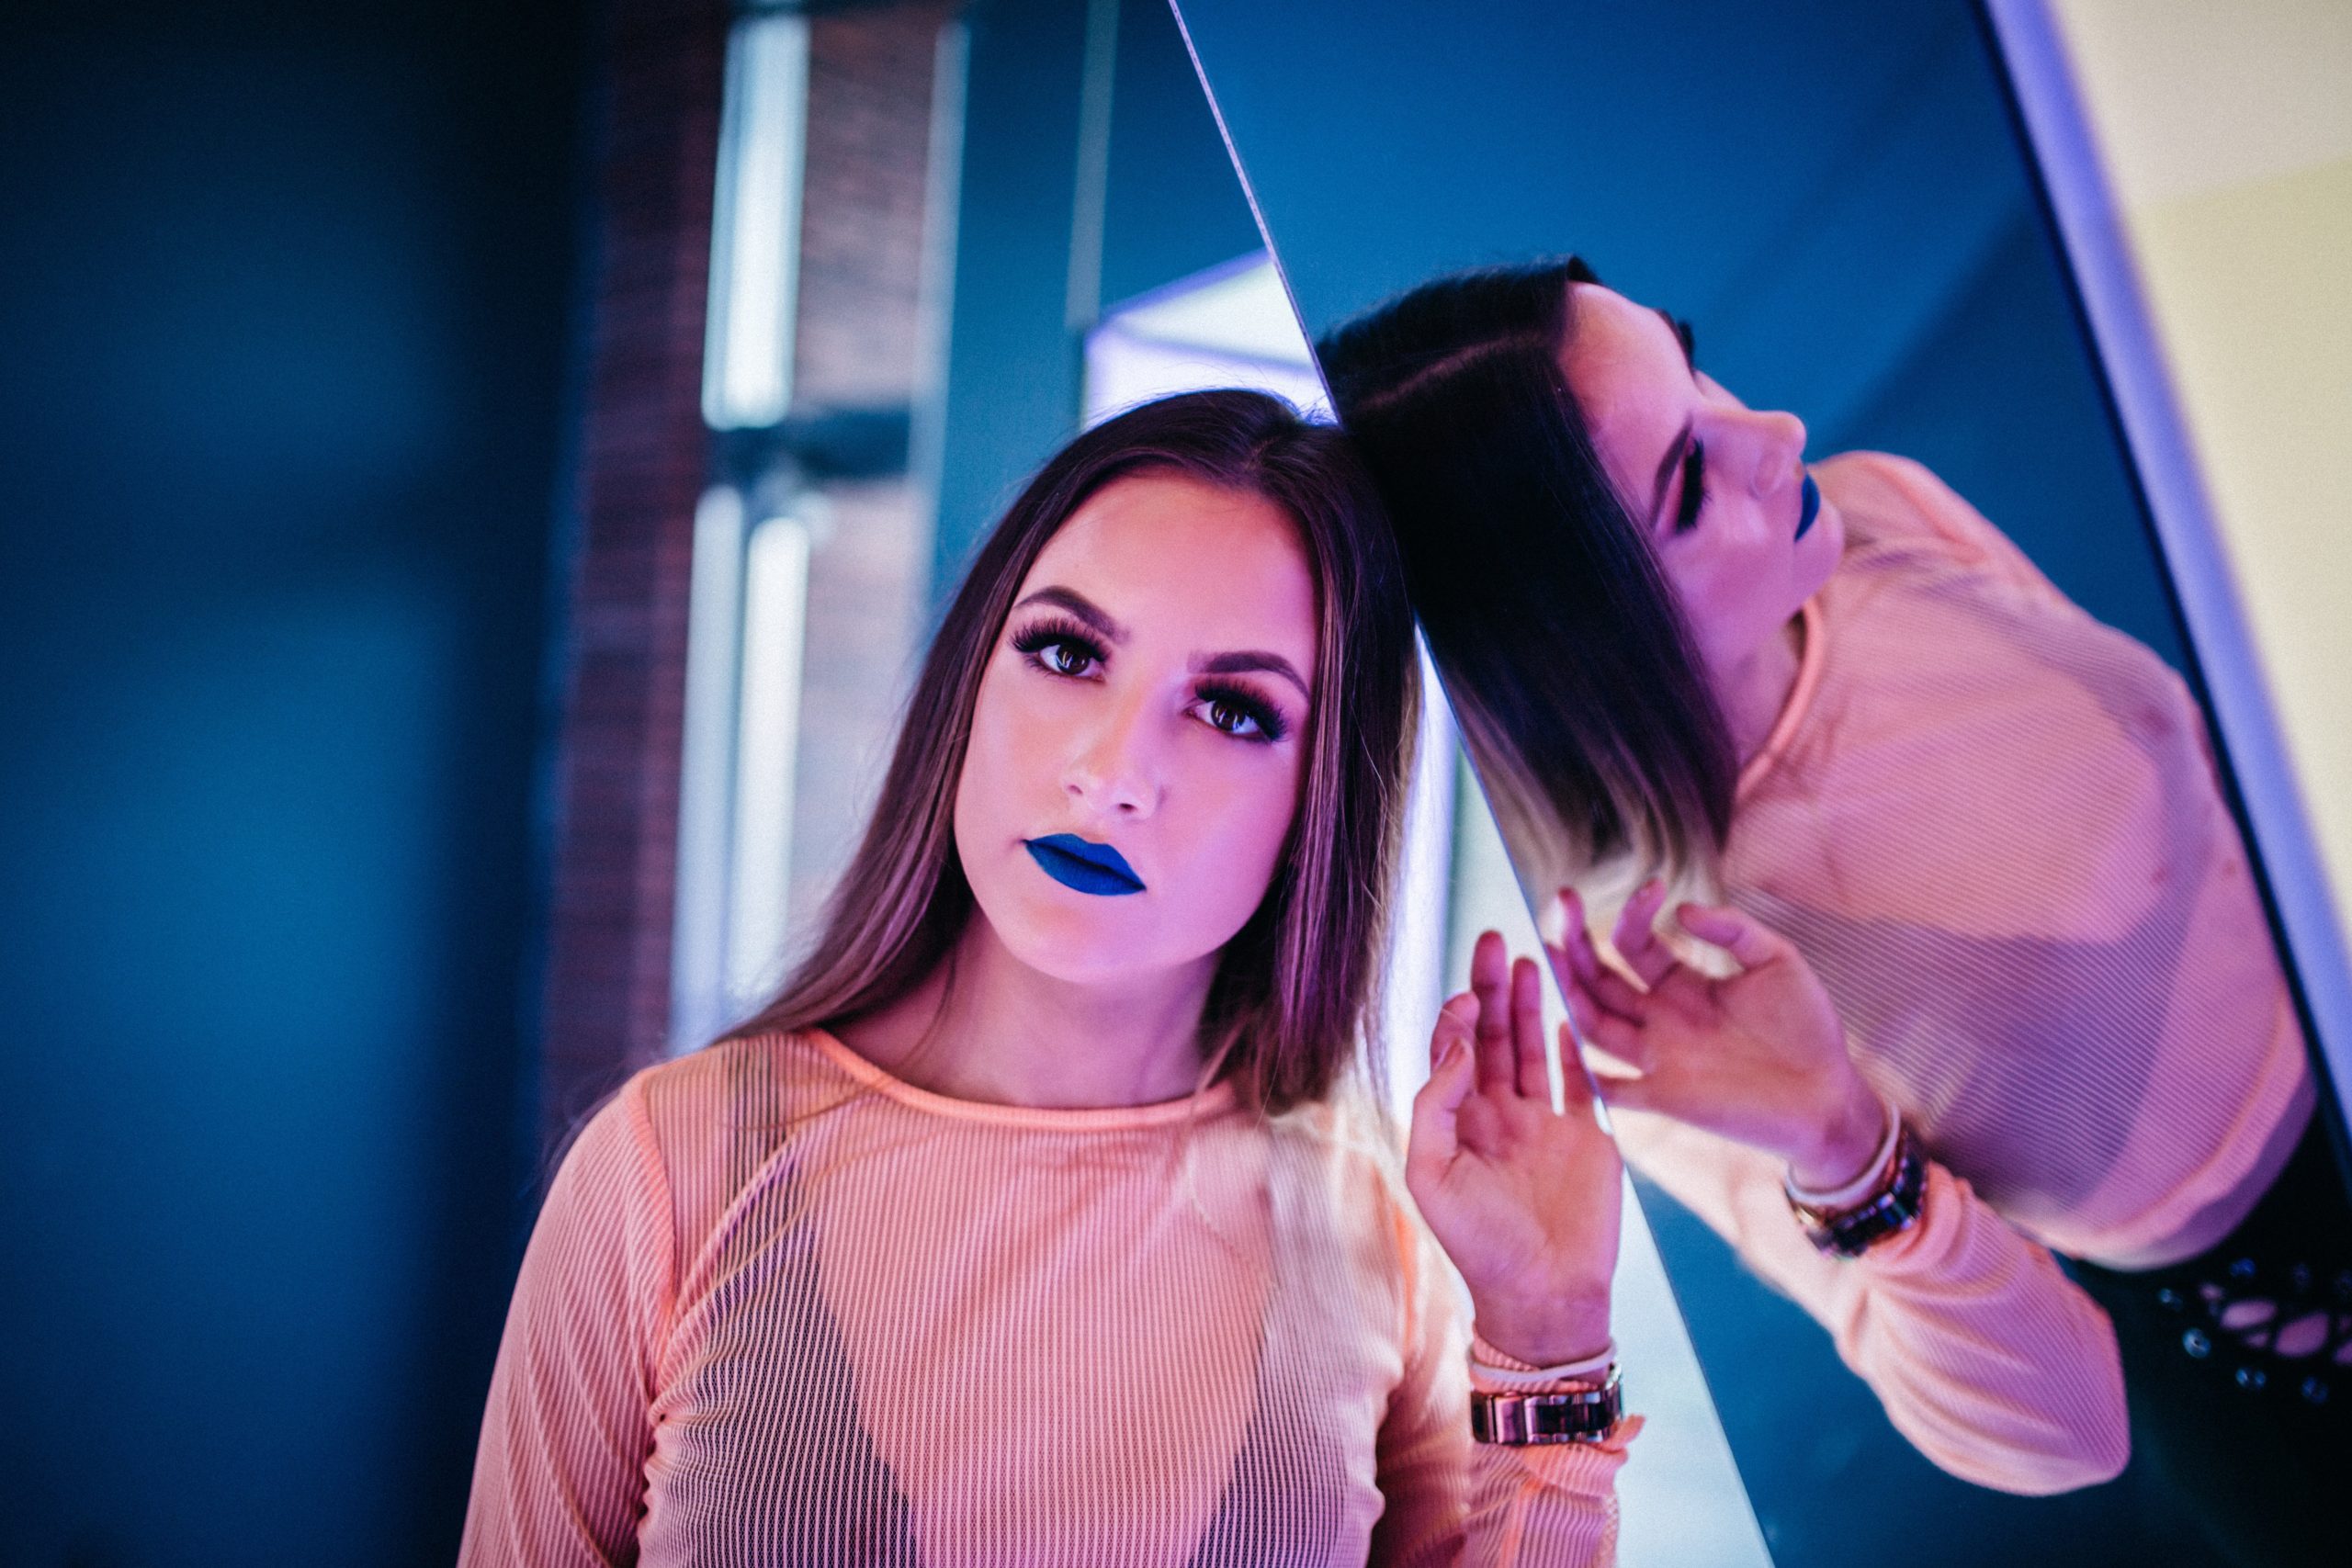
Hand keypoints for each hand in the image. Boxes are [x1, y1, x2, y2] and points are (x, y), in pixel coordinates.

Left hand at [1406, 930, 1622, 1365]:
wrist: (1544, 1294)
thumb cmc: (1477, 1243)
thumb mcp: (1432, 1175)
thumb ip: (1435, 1105)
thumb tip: (1455, 1045)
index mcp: (1458, 1123)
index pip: (1453, 1053)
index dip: (1457, 1017)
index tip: (1466, 993)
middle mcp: (1499, 1116)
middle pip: (1492, 1037)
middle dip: (1490, 989)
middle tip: (1492, 938)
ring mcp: (1544, 1124)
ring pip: (1532, 1049)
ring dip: (1528, 1005)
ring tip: (1526, 959)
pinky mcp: (1586, 1136)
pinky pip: (1579, 1082)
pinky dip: (1573, 1047)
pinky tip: (1567, 1012)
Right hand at [1545, 884, 1886, 1190]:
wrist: (1829, 1098)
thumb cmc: (1808, 1030)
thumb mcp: (1776, 960)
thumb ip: (1733, 929)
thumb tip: (1680, 909)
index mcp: (1682, 986)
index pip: (1635, 944)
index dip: (1634, 914)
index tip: (1652, 886)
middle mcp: (1660, 1019)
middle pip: (1599, 979)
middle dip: (1575, 940)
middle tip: (1560, 900)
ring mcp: (1658, 1058)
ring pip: (1594, 1022)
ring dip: (1570, 989)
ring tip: (1550, 949)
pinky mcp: (1666, 1098)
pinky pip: (1613, 1088)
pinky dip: (1585, 1070)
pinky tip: (1562, 1037)